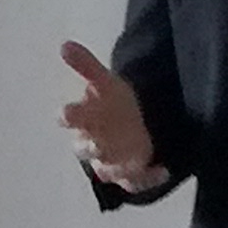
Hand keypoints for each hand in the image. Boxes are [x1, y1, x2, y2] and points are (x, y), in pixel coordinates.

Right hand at [59, 42, 160, 189]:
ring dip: (120, 166)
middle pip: (86, 149)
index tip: (65, 112)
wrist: (132, 125)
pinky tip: (163, 170)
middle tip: (99, 143)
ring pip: (108, 170)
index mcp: (85, 120)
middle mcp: (93, 144)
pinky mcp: (128, 176)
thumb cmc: (113, 104)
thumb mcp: (104, 80)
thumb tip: (64, 44)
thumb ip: (86, 65)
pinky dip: (149, 179)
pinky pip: (135, 183)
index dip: (68, 117)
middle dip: (92, 147)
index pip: (71, 118)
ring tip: (137, 158)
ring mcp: (110, 162)